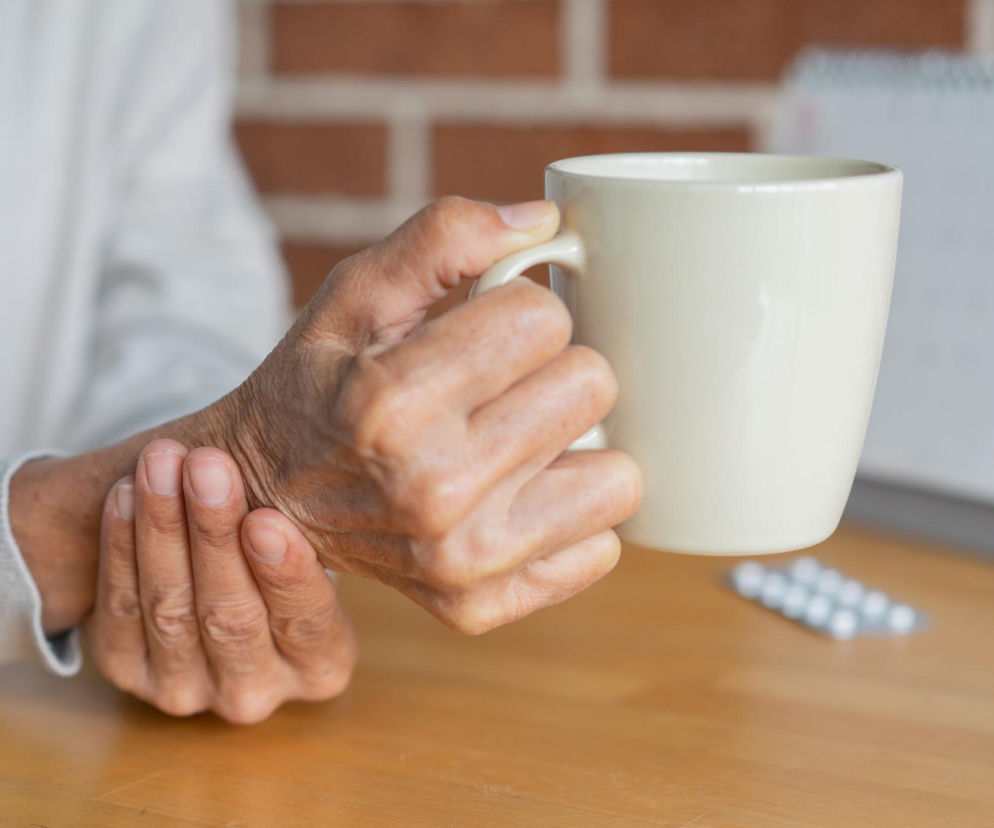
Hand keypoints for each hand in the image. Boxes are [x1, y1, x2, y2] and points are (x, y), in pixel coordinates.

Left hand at [85, 440, 355, 723]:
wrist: (213, 583)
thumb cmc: (279, 551)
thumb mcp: (312, 546)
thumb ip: (310, 522)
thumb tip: (334, 452)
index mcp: (321, 667)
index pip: (308, 624)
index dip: (285, 574)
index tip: (265, 519)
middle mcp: (255, 691)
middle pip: (231, 615)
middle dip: (214, 534)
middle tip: (207, 466)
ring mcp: (187, 690)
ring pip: (170, 609)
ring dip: (163, 528)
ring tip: (162, 463)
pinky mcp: (128, 672)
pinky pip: (120, 608)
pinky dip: (121, 546)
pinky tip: (126, 494)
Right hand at [213, 197, 643, 632]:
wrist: (270, 494)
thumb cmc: (320, 383)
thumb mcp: (355, 293)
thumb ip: (444, 237)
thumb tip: (544, 219)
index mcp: (392, 403)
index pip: (546, 319)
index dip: (521, 310)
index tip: (484, 332)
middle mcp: (431, 490)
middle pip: (593, 387)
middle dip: (554, 369)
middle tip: (502, 386)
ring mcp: (461, 561)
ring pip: (620, 476)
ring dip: (576, 446)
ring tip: (517, 440)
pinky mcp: (482, 604)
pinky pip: (602, 547)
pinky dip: (568, 514)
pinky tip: (516, 496)